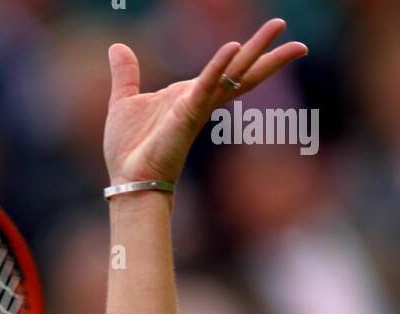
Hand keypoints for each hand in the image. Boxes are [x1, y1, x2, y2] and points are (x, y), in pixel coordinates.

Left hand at [103, 18, 307, 185]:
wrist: (128, 179)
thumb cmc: (128, 150)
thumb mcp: (125, 100)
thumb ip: (126, 74)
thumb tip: (117, 47)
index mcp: (190, 95)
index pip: (227, 71)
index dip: (248, 55)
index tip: (271, 43)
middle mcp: (200, 99)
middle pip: (242, 71)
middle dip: (268, 54)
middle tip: (300, 41)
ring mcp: (197, 106)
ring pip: (235, 73)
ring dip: (258, 51)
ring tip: (280, 28)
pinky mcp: (188, 114)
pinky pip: (206, 86)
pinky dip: (218, 67)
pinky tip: (232, 47)